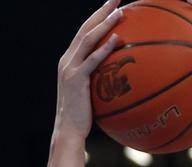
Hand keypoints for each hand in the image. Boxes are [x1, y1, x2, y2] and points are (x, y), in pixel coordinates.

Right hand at [54, 0, 122, 139]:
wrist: (69, 129)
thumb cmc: (84, 117)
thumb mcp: (93, 95)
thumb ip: (103, 83)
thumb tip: (123, 82)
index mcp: (71, 60)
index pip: (85, 33)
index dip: (98, 17)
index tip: (112, 6)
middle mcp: (68, 59)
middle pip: (85, 28)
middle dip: (101, 11)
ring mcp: (70, 67)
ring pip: (88, 39)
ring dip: (104, 24)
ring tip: (120, 13)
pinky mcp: (76, 78)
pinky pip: (92, 60)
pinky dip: (104, 48)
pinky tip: (117, 40)